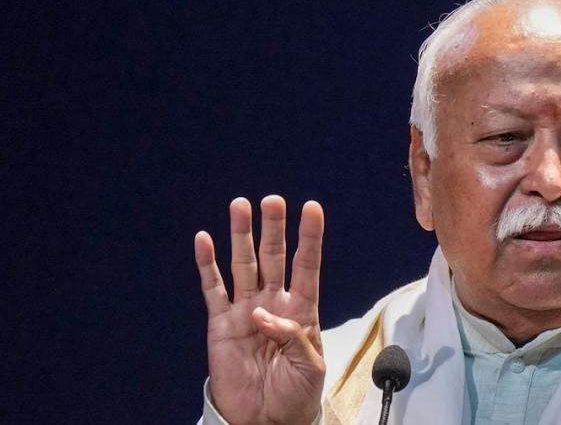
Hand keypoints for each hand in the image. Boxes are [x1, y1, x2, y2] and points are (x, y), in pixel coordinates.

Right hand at [195, 195, 324, 424]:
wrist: (265, 419)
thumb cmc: (295, 395)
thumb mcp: (310, 368)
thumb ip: (294, 337)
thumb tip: (263, 314)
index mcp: (301, 311)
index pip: (307, 266)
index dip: (309, 238)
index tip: (311, 208)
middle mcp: (273, 303)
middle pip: (273, 257)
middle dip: (273, 228)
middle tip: (272, 201)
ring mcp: (245, 310)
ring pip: (243, 265)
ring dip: (241, 236)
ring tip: (240, 206)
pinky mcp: (221, 323)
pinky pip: (213, 289)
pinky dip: (207, 265)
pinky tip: (205, 240)